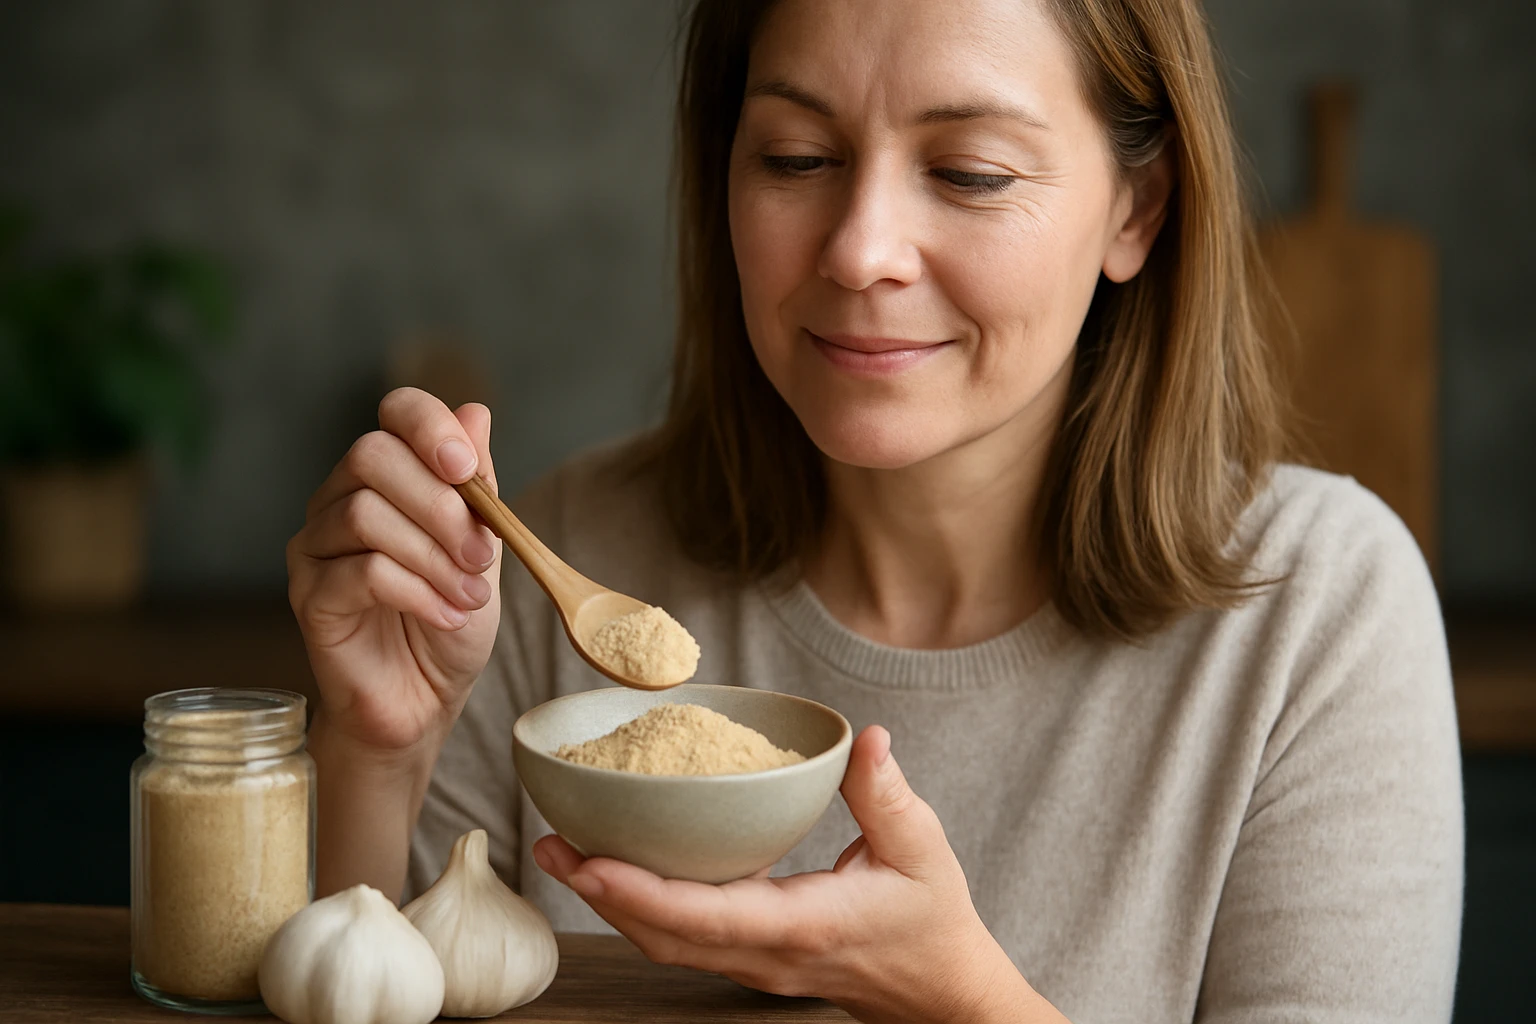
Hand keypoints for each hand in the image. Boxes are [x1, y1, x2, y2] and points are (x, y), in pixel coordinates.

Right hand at [287, 387, 501, 758]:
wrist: (424, 698)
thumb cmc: (451, 618)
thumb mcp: (481, 547)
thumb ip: (475, 484)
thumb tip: (475, 412)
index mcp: (387, 477)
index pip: (395, 413)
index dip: (430, 427)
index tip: (467, 470)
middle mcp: (339, 500)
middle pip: (372, 456)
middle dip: (439, 505)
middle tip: (479, 556)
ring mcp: (315, 547)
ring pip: (364, 515)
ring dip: (433, 558)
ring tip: (469, 597)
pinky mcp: (309, 596)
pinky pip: (360, 571)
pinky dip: (416, 592)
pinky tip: (444, 615)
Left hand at [534, 726, 1061, 1023]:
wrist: (940, 994)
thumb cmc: (931, 921)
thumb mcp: (922, 849)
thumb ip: (886, 793)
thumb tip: (865, 738)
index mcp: (801, 926)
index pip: (706, 916)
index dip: (640, 892)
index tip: (589, 860)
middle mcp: (764, 954)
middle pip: (661, 936)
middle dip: (598, 892)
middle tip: (548, 844)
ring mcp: (752, 964)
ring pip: (663, 943)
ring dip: (609, 901)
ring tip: (563, 853)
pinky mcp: (748, 959)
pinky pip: (681, 939)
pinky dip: (639, 906)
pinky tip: (616, 870)